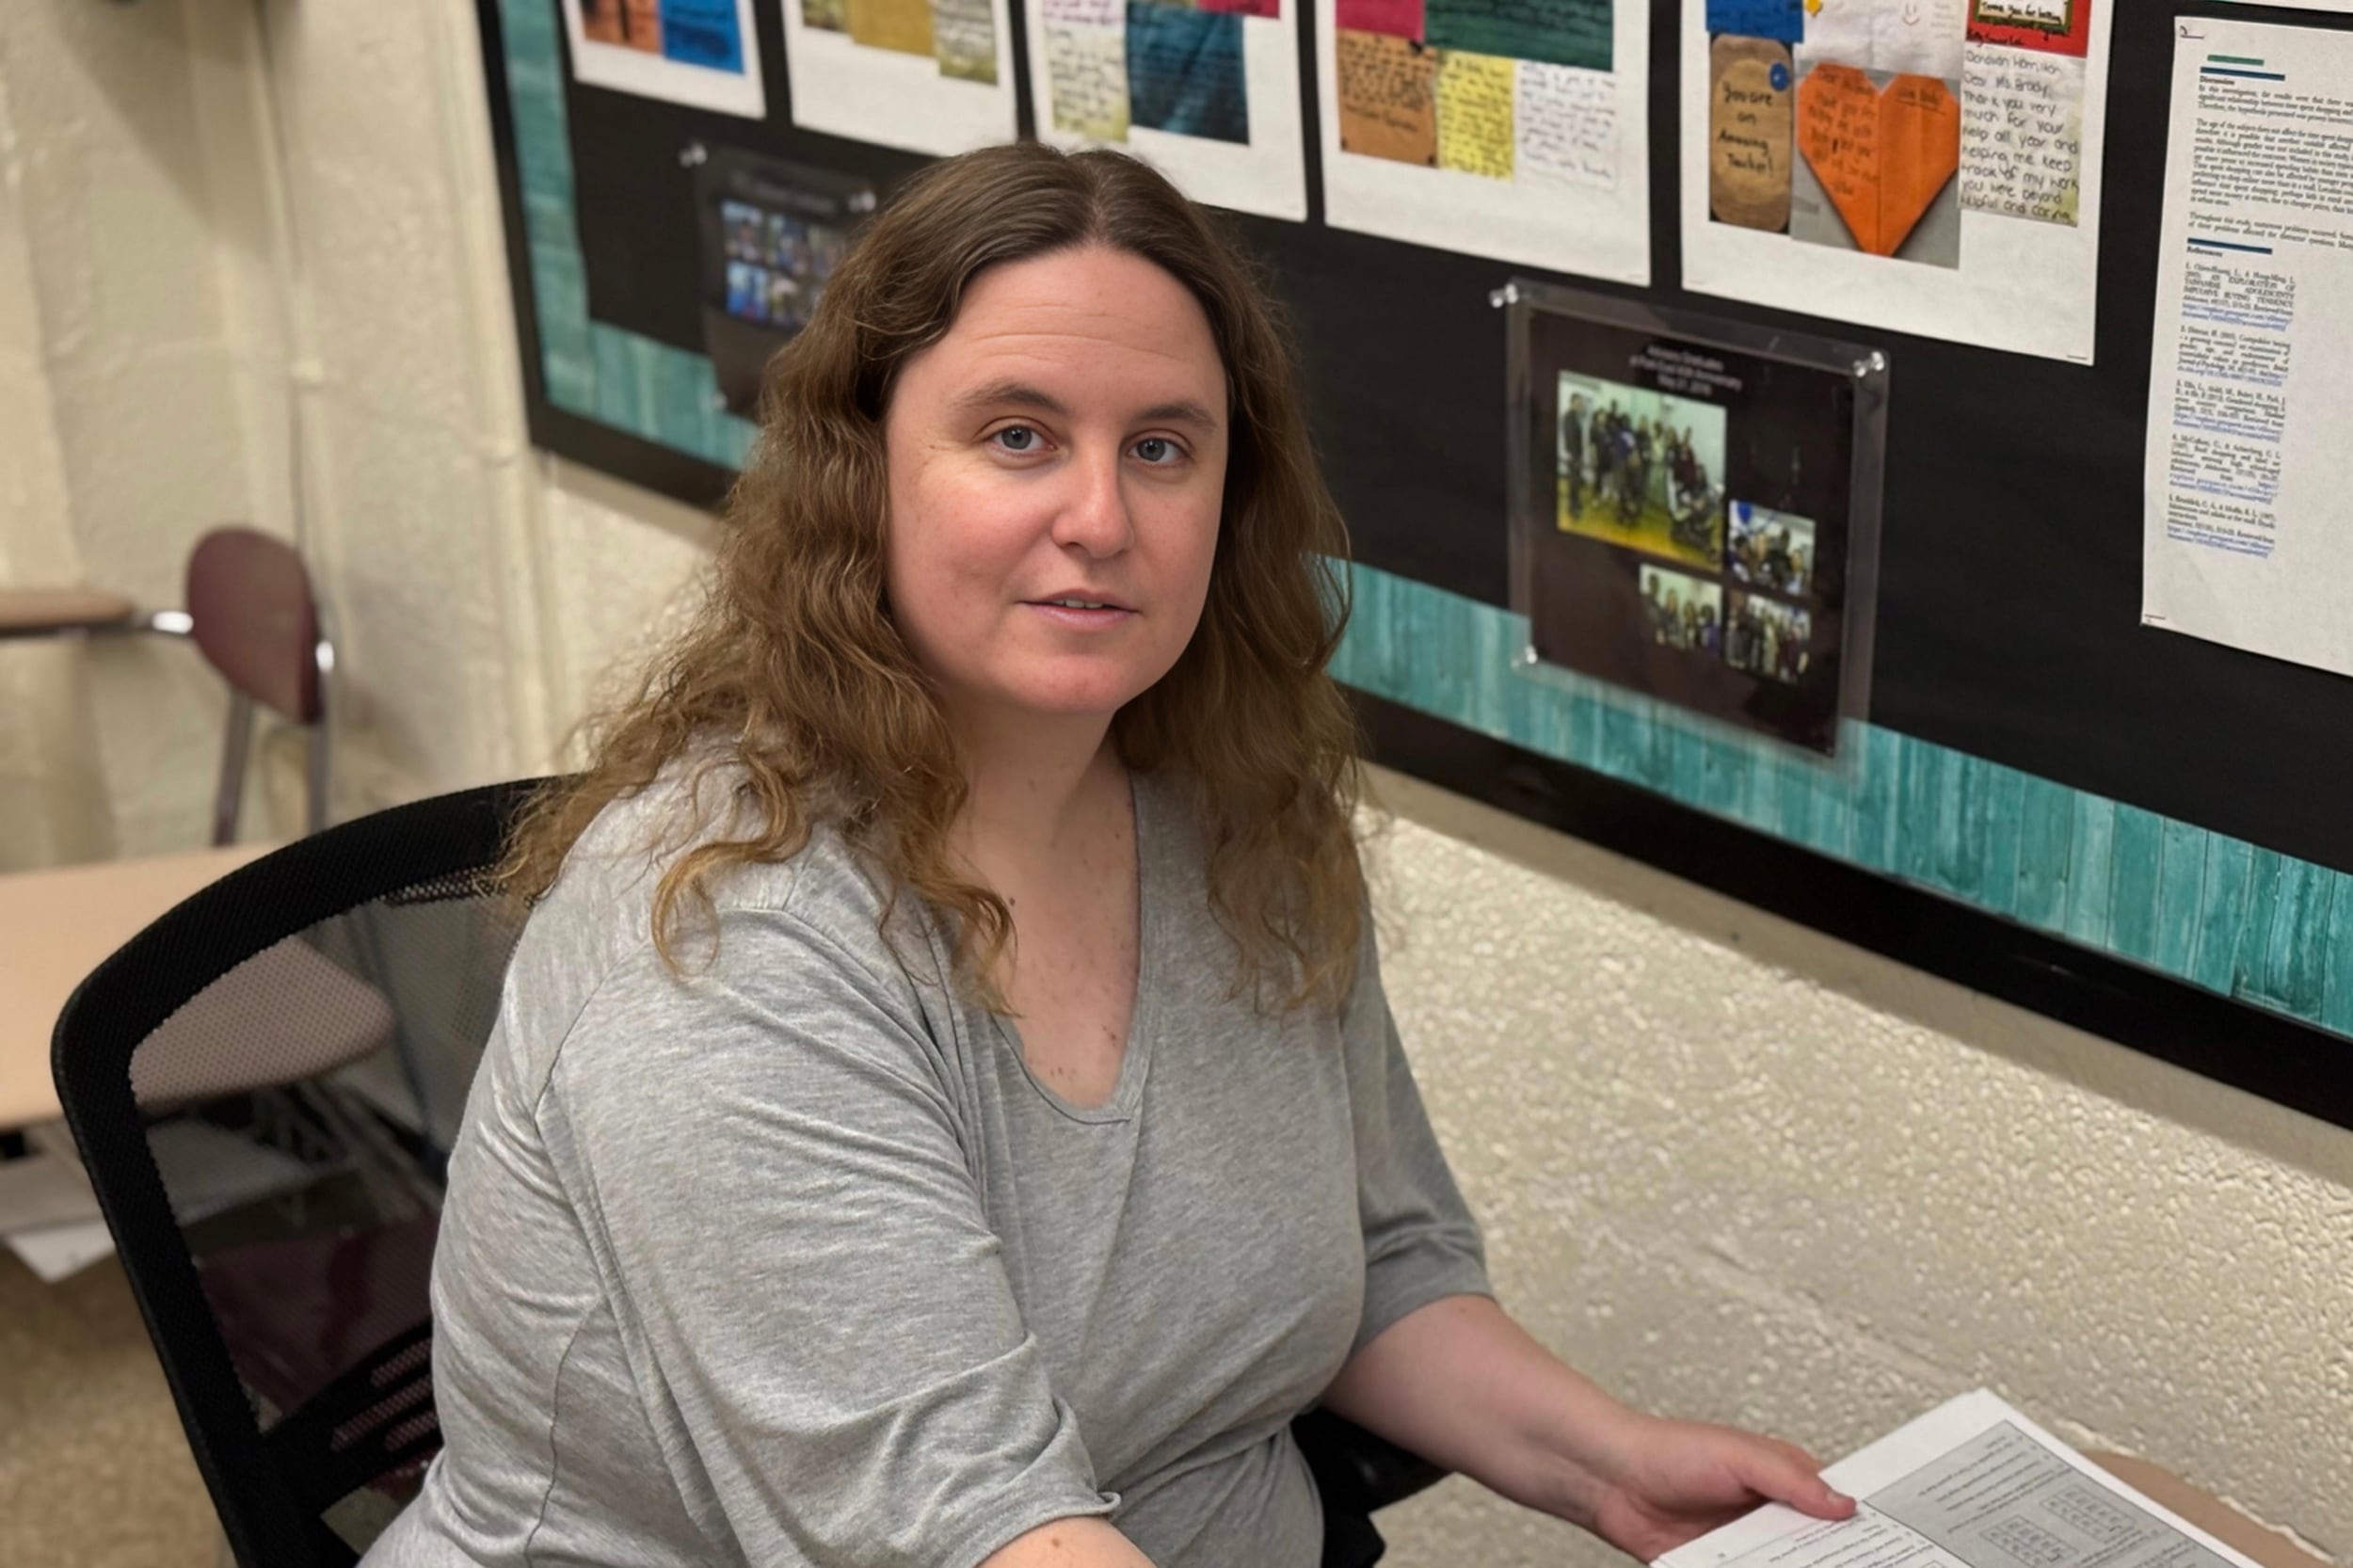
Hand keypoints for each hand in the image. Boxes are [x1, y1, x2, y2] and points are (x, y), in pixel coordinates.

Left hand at [1579, 1413, 1853, 1560]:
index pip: (1838, 1507)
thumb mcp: (1738, 1456)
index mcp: (1785, 1479)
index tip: (1891, 1549)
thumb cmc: (1668, 1450)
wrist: (1611, 1482)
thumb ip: (1791, 1479)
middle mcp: (1771, 1513)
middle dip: (1838, 1559)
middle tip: (1861, 1567)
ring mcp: (1749, 1544)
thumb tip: (1843, 1503)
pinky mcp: (1724, 1566)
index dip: (1864, 1527)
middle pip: (1819, 1548)